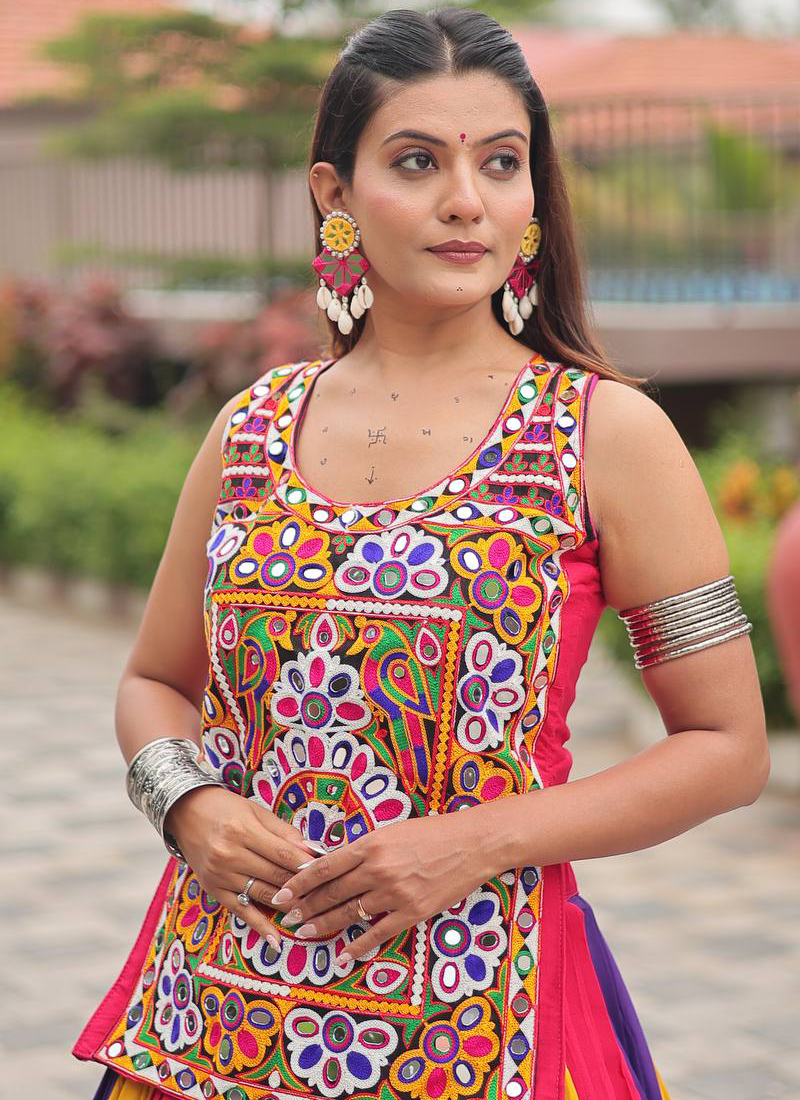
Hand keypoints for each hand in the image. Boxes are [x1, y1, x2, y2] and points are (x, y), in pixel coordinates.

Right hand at [164, 786, 321, 949]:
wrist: (185, 812)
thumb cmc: (225, 808)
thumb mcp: (256, 811)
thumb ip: (284, 832)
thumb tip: (312, 851)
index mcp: (243, 830)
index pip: (283, 854)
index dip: (307, 865)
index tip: (327, 872)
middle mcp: (230, 854)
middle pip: (275, 876)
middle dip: (303, 887)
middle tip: (325, 895)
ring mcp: (220, 875)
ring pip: (262, 895)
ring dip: (288, 906)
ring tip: (311, 914)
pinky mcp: (213, 890)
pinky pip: (240, 911)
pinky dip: (259, 926)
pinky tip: (276, 940)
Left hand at [268, 813, 494, 962]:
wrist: (471, 843)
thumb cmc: (432, 832)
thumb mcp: (392, 831)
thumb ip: (364, 848)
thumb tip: (333, 863)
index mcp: (370, 844)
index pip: (324, 866)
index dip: (299, 881)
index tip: (281, 893)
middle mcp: (378, 868)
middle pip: (332, 892)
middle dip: (306, 906)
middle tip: (288, 917)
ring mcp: (395, 892)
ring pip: (350, 912)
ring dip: (325, 924)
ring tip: (306, 932)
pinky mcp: (412, 912)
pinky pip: (378, 932)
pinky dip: (358, 946)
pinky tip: (344, 954)